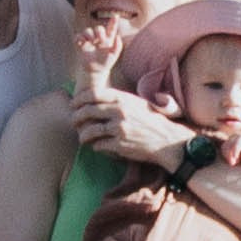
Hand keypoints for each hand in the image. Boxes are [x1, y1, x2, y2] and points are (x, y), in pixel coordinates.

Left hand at [70, 80, 190, 164]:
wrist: (166, 139)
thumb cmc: (150, 120)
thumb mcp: (135, 103)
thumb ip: (117, 99)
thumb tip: (95, 97)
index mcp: (122, 98)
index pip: (93, 94)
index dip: (79, 99)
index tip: (73, 104)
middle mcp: (119, 111)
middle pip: (88, 111)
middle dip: (76, 117)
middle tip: (73, 121)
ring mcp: (119, 128)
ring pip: (90, 130)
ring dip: (83, 135)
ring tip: (83, 138)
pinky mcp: (120, 144)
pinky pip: (99, 145)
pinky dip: (95, 146)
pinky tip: (97, 146)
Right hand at [71, 8, 127, 80]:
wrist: (96, 70)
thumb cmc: (106, 62)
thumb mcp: (114, 56)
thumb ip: (118, 46)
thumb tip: (118, 36)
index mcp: (108, 39)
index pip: (111, 28)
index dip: (113, 22)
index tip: (116, 16)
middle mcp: (99, 37)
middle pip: (98, 28)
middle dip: (99, 31)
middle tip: (100, 40)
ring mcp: (89, 40)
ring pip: (87, 30)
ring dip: (89, 34)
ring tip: (92, 41)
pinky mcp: (81, 44)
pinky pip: (78, 36)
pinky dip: (79, 38)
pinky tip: (82, 43)